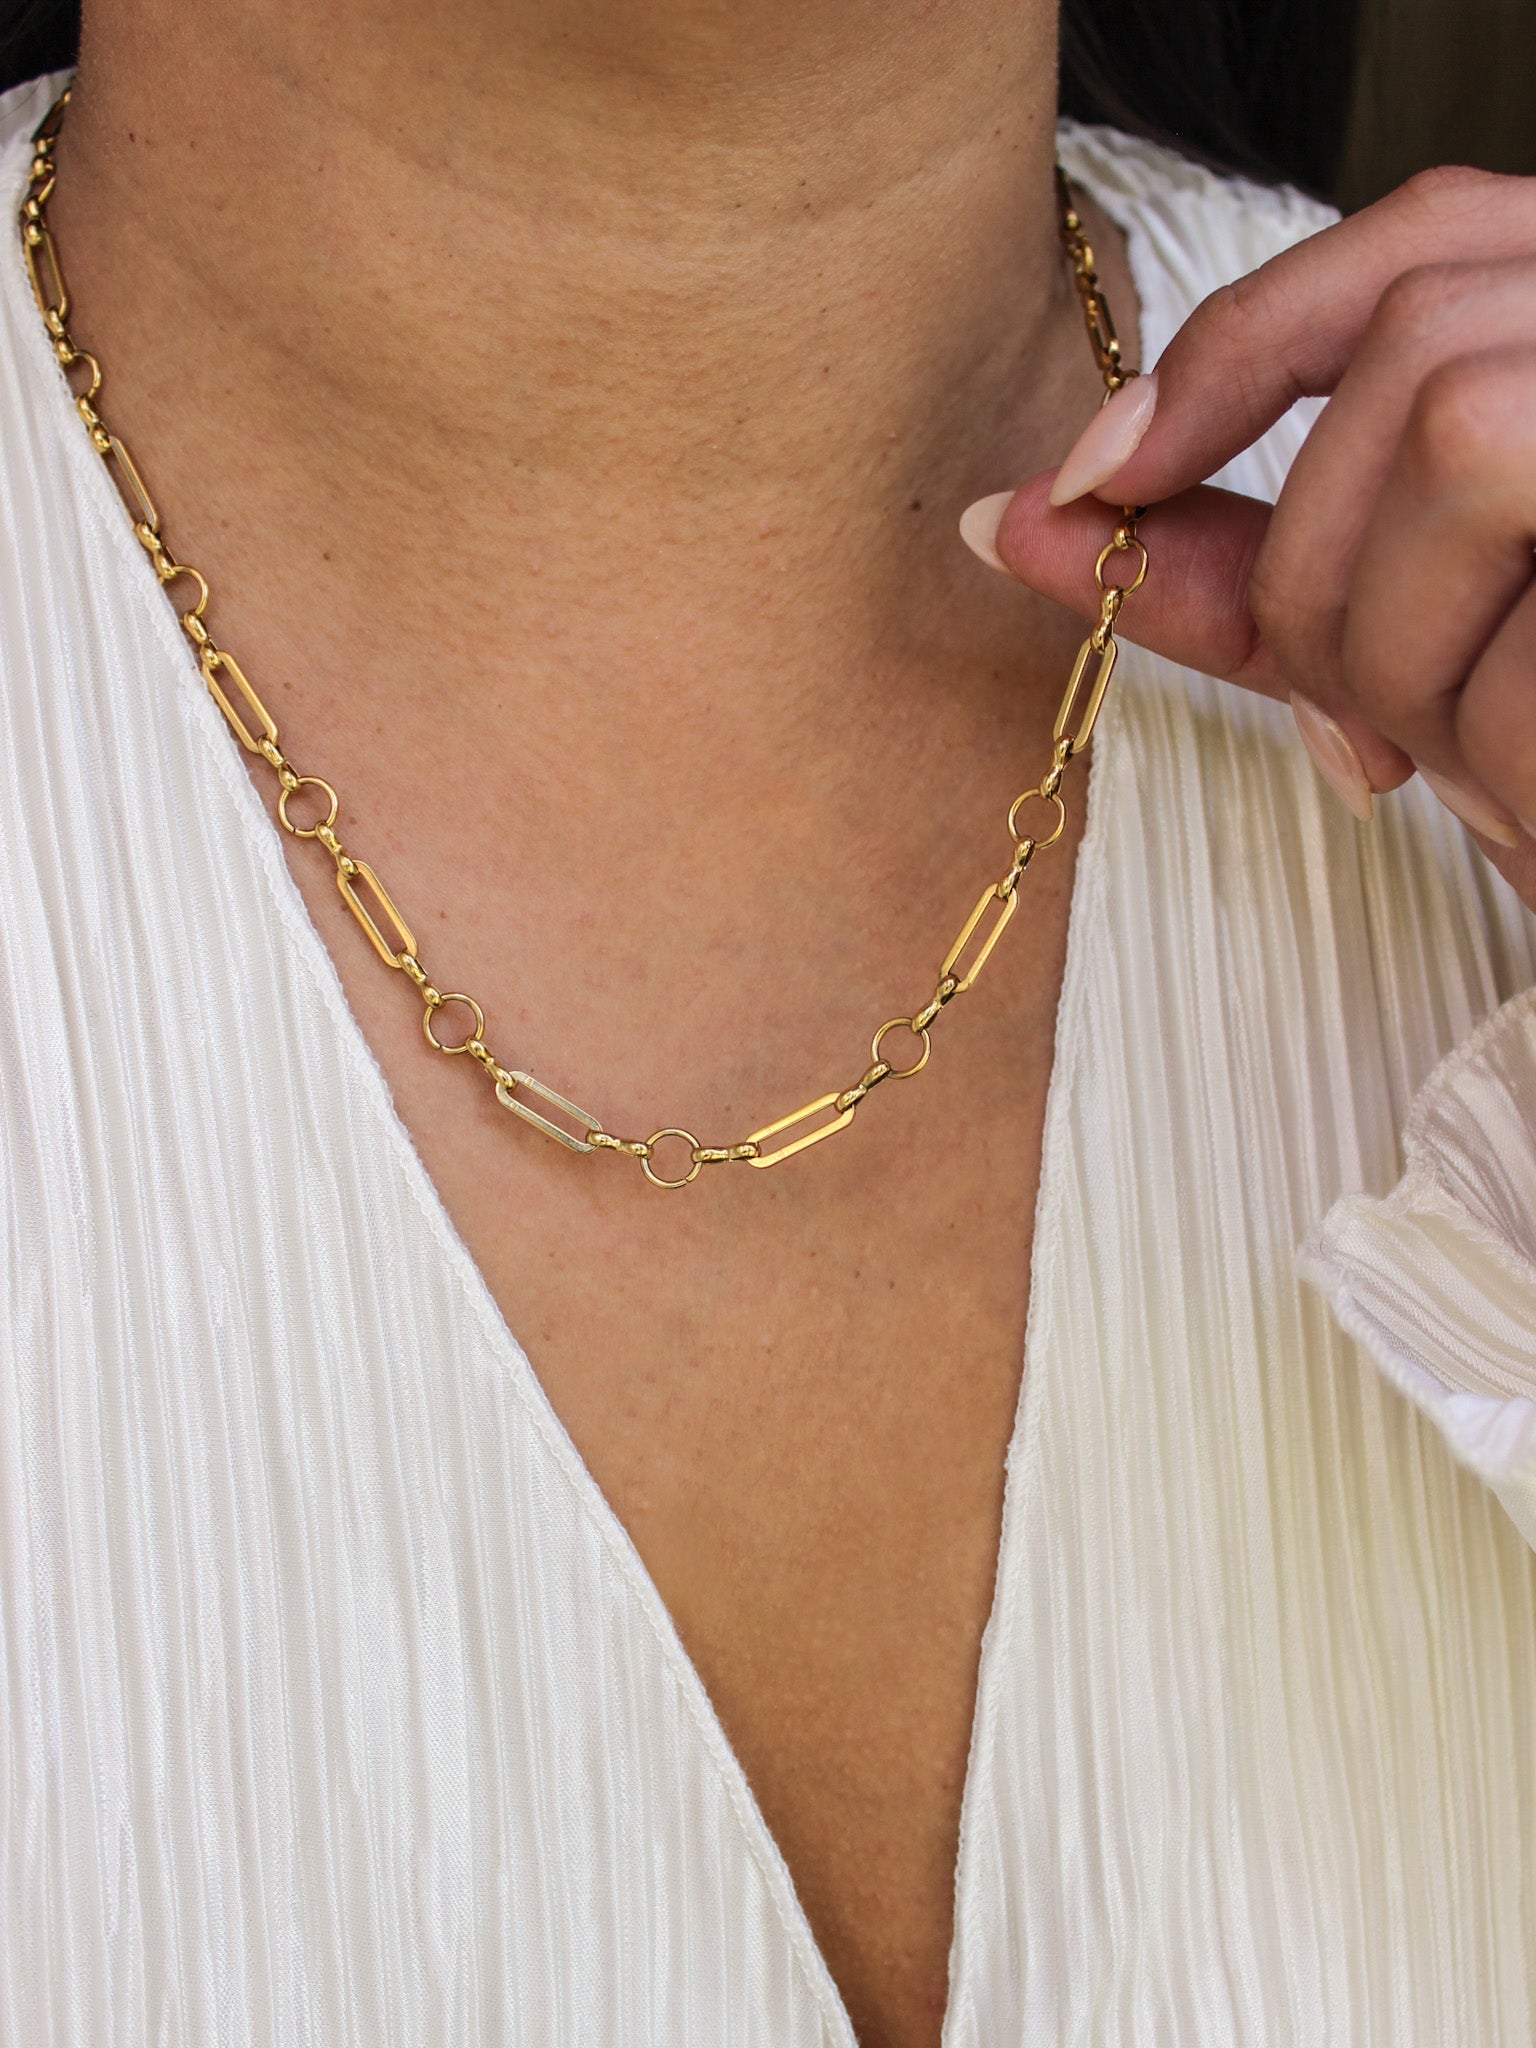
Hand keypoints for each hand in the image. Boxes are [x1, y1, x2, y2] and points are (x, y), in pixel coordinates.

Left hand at [964, 165, 1535, 910]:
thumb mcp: (1389, 651)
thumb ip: (1234, 572)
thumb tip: (1017, 517)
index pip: (1417, 240)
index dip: (1241, 345)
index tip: (1099, 475)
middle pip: (1417, 353)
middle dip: (1322, 566)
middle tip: (1360, 721)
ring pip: (1462, 437)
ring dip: (1399, 641)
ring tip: (1452, 753)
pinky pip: (1524, 553)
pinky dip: (1481, 703)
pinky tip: (1522, 774)